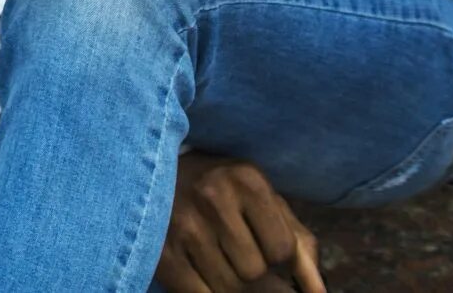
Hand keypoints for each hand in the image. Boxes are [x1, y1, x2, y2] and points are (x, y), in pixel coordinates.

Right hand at [159, 154, 324, 292]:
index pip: (282, 249)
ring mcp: (182, 225)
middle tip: (239, 257)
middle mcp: (213, 198)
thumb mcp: (263, 202)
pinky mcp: (159, 250)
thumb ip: (298, 245)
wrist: (154, 171)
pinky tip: (204, 273)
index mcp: (246, 181)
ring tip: (220, 262)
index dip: (278, 260)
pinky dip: (207, 292)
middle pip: (255, 272)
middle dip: (255, 274)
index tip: (263, 249)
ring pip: (229, 287)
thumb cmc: (221, 192)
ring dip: (231, 284)